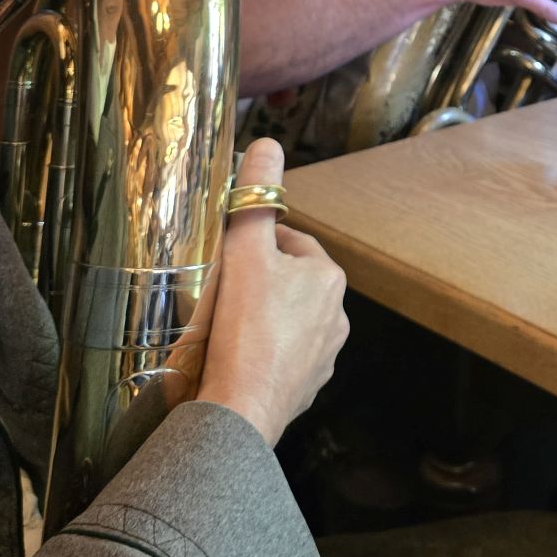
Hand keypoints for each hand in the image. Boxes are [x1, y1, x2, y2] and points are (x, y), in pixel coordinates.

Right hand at [195, 139, 349, 446]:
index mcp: (328, 278)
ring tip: (223, 322)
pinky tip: (231, 356)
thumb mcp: (245, 252)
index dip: (259, 241)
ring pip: (286, 321)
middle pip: (290, 283)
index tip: (229, 250)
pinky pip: (280, 358)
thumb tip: (267, 145)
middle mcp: (337, 318)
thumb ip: (254, 199)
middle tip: (220, 287)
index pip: (293, 243)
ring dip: (261, 317)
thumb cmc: (245, 329)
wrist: (239, 411)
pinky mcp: (303, 389)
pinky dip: (259, 352)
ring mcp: (322, 358)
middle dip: (260, 281)